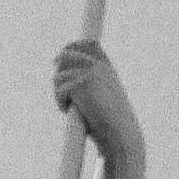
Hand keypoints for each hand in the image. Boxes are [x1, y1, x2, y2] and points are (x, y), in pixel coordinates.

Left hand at [53, 40, 141, 162]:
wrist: (120, 134)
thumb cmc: (112, 124)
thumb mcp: (105, 99)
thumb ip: (91, 85)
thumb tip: (66, 76)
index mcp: (107, 68)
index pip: (89, 45)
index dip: (72, 47)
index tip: (58, 60)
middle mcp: (100, 66)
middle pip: (66, 56)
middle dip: (59, 73)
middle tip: (60, 91)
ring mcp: (91, 72)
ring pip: (59, 75)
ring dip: (58, 92)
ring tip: (67, 107)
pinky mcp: (82, 83)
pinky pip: (59, 88)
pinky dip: (60, 101)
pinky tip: (68, 111)